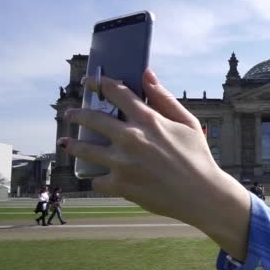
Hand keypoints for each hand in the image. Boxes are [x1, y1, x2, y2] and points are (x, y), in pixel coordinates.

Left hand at [58, 69, 249, 258]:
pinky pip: (97, 180)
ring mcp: (122, 162)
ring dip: (72, 144)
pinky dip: (99, 179)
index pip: (115, 92)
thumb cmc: (198, 157)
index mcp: (148, 119)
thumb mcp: (188, 123)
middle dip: (76, 113)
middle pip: (91, 118)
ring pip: (83, 149)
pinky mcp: (120, 185)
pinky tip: (100, 178)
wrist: (202, 195)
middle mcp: (131, 138)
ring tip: (67, 143)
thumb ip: (165, 98)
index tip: (90, 82)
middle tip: (71, 113)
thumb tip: (147, 74)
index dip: (98, 84)